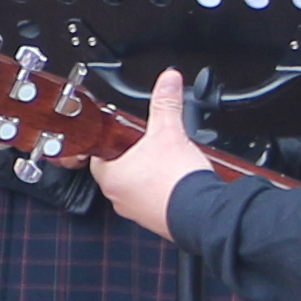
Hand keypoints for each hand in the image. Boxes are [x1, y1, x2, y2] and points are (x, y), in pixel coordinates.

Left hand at [91, 66, 204, 239]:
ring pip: (135, 189)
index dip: (109, 143)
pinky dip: (162, 192)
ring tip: (165, 163)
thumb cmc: (177, 180)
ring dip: (147, 176)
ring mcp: (137, 212)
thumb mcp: (169, 131)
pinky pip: (153, 203)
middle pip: (117, 172)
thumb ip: (165, 103)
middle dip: (132, 158)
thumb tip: (168, 80)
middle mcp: (119, 198)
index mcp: (111, 177)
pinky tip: (176, 183)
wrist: (203, 213)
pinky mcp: (156, 221)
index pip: (97, 156)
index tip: (120, 137)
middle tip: (148, 147)